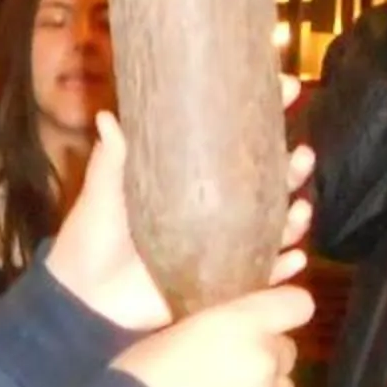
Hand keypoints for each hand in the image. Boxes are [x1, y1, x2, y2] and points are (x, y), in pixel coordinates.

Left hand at [44, 101, 315, 330]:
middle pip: (268, 182)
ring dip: (294, 217)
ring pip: (273, 227)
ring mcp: (221, 247)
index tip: (287, 89)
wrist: (85, 297)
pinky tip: (295, 260)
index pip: (236, 141)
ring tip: (301, 209)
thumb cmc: (92, 237)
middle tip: (301, 156)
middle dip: (292, 168)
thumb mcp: (103, 192)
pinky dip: (282, 269)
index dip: (266, 113)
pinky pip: (261, 277)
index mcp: (191, 178)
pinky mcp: (220, 284)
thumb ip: (112, 158)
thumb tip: (108, 116)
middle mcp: (214, 209)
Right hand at [110, 282, 310, 386]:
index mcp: (241, 322)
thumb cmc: (139, 375)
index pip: (297, 305)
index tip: (270, 320)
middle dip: (265, 357)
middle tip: (230, 370)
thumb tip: (233, 328)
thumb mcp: (176, 329)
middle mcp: (264, 359)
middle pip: (286, 352)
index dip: (286, 310)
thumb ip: (217, 325)